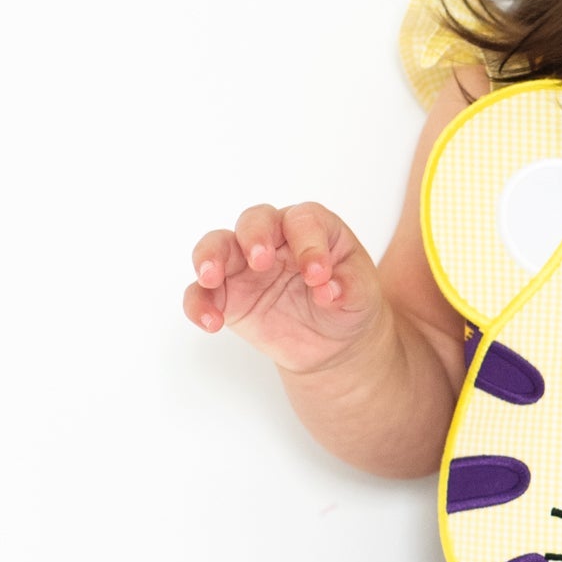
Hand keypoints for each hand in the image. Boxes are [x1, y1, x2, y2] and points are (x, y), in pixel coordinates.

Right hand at [183, 201, 386, 373]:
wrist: (333, 341)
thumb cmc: (348, 301)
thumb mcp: (363, 294)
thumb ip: (350, 286)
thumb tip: (329, 289)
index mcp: (314, 229)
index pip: (304, 221)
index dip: (309, 243)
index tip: (318, 275)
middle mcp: (275, 239)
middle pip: (254, 220)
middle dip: (254, 235)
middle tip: (261, 260)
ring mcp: (246, 265)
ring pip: (217, 245)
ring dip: (210, 256)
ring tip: (211, 277)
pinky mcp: (228, 296)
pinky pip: (201, 292)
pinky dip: (199, 303)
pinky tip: (211, 321)